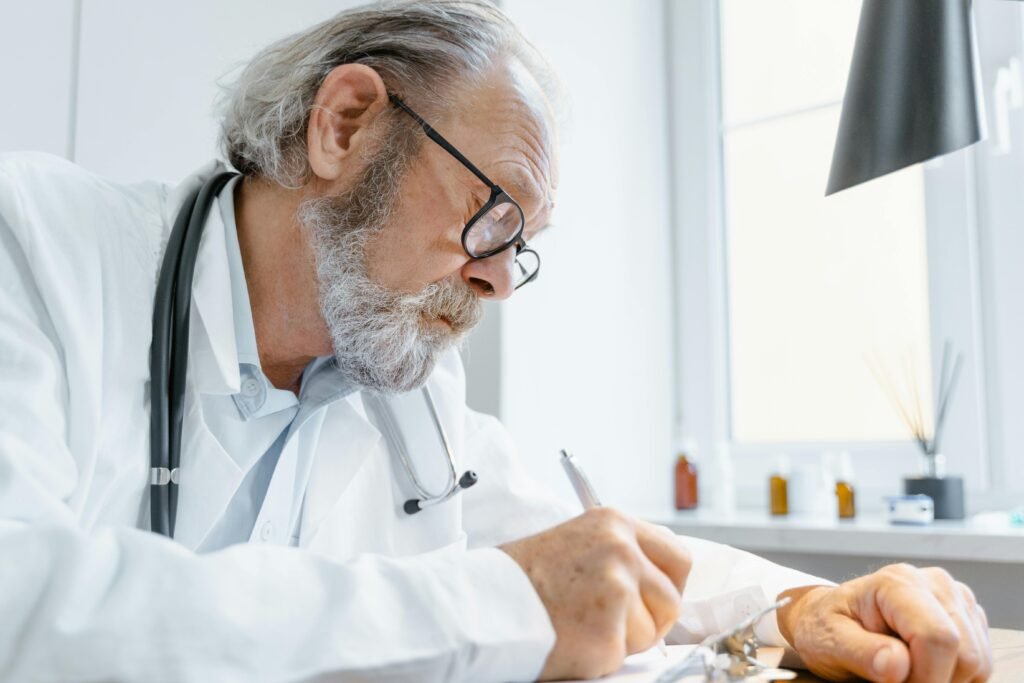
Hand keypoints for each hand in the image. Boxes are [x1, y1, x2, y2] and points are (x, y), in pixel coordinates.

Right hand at [500, 508, 690, 679]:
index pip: (678, 556)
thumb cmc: (521, 576)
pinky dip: (600, 656)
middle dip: (651, 619)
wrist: (482, 601)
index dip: (667, 585)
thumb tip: (653, 577)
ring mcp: (616, 590)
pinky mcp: (606, 631)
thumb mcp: (576, 540)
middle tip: (619, 624)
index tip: (652, 599)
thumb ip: (617, 552)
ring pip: (649, 632)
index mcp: (615, 523)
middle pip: (671, 599)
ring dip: (622, 638)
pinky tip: (570, 637)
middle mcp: (621, 551)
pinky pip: (622, 655)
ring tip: (581, 624)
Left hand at [778, 563, 991, 681]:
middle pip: (965, 654)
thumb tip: (896, 665)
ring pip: (977, 663)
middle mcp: (935, 583)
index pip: (937, 638)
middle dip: (933, 681)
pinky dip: (955, 678)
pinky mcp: (968, 618)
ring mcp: (956, 599)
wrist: (831, 618)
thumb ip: (860, 653)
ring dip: (945, 681)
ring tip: (906, 673)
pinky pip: (980, 664)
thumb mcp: (828, 642)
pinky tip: (922, 668)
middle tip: (896, 681)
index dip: (925, 679)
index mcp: (898, 582)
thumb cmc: (826, 628)